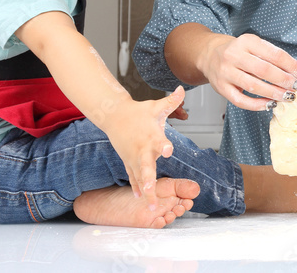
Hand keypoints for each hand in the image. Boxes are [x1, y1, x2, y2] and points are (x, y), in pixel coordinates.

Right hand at [104, 86, 184, 208]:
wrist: (114, 116)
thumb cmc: (138, 112)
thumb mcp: (156, 105)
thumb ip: (172, 101)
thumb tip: (182, 89)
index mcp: (150, 135)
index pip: (158, 141)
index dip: (164, 146)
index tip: (168, 151)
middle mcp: (141, 149)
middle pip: (145, 166)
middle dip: (147, 180)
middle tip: (149, 192)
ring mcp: (133, 158)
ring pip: (138, 178)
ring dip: (144, 191)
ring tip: (151, 207)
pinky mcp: (128, 162)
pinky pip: (132, 177)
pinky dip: (136, 188)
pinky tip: (140, 200)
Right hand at [200, 33, 296, 110]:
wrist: (210, 54)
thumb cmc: (238, 51)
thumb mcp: (254, 45)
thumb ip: (272, 55)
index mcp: (246, 41)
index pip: (274, 54)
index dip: (292, 66)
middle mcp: (234, 55)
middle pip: (264, 70)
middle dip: (284, 80)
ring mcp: (226, 72)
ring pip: (253, 86)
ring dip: (274, 93)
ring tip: (287, 96)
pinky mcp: (221, 88)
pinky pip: (240, 100)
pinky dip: (257, 105)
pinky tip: (269, 104)